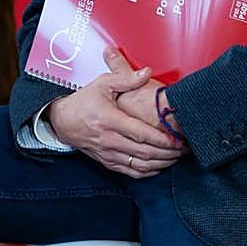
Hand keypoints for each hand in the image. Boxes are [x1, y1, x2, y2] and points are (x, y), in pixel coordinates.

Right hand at [48, 46, 184, 177]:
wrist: (62, 121)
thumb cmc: (83, 102)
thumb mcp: (101, 84)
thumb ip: (126, 79)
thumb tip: (147, 72)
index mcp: (109, 120)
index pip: (141, 134)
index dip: (162, 139)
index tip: (178, 139)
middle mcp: (109, 140)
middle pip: (144, 152)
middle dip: (168, 153)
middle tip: (184, 148)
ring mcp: (108, 154)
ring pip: (140, 165)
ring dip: (161, 164)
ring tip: (176, 157)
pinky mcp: (107, 162)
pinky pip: (131, 172)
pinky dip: (148, 172)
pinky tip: (160, 166)